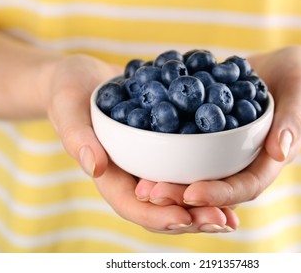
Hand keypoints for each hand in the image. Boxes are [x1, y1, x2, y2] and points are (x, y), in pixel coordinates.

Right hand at [45, 54, 237, 232]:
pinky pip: (185, 172)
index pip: (131, 205)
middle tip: (222, 220)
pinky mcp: (163, 152)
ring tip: (232, 216)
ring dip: (205, 208)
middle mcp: (131, 177)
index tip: (184, 218)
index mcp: (108, 174)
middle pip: (160, 209)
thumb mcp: (67, 106)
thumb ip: (76, 135)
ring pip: (177, 198)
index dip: (157, 215)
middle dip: (191, 219)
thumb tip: (93, 166)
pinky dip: (207, 182)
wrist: (86, 79)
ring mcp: (148, 167)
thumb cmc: (70, 92)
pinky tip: (231, 184)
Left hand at [135, 46, 300, 219]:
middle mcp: (244, 161)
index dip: (219, 194)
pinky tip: (143, 147)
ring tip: (140, 183)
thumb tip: (280, 151)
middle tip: (150, 192)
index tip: (191, 192)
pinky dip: (169, 151)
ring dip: (169, 179)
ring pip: (197, 171)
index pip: (245, 186)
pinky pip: (190, 146)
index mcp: (268, 161)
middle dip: (182, 194)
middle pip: (214, 185)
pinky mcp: (211, 133)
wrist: (286, 69)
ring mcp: (226, 150)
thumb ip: (294, 120)